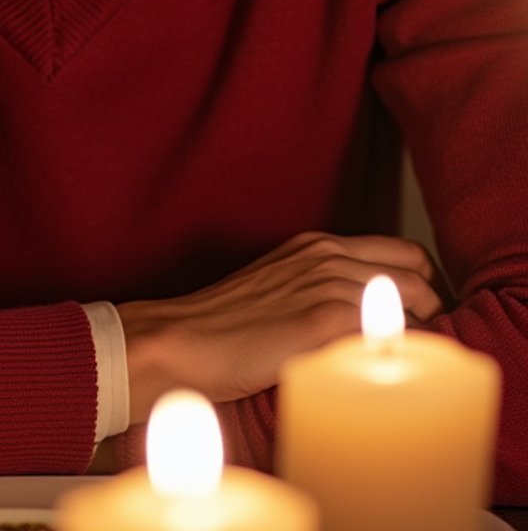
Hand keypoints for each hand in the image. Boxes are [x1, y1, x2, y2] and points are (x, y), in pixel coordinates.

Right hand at [117, 231, 443, 420]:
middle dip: (429, 309)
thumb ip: (321, 288)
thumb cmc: (227, 325)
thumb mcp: (280, 287)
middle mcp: (329, 255)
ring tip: (401, 364)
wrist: (187, 340)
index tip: (419, 318)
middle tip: (417, 345)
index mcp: (318, 244)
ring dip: (417, 333)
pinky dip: (396, 350)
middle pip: (418, 272)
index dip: (421, 286)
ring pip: (412, 301)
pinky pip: (388, 331)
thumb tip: (365, 317)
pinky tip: (380, 372)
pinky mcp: (324, 319)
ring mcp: (328, 283)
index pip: (404, 251)